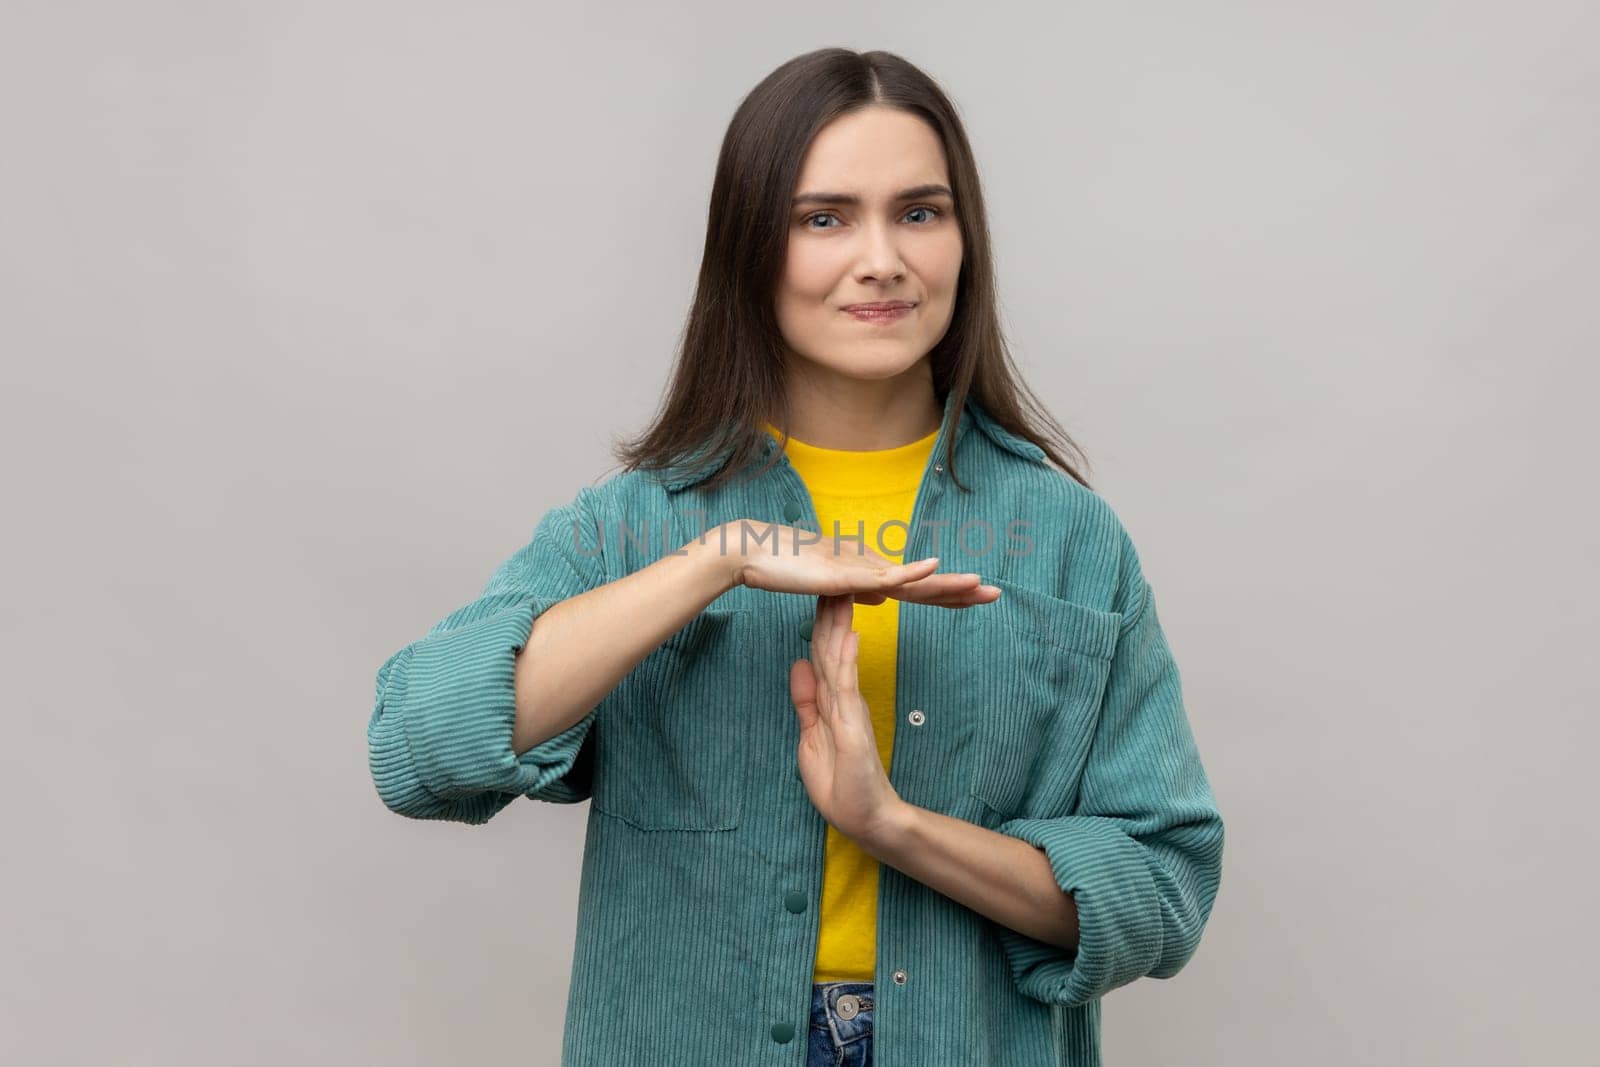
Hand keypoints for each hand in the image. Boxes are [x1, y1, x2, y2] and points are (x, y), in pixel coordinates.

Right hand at [714, 519, 1000, 607]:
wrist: (754, 554)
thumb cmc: (787, 569)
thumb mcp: (830, 587)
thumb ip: (858, 590)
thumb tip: (883, 599)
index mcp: (871, 573)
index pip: (918, 590)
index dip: (948, 595)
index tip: (977, 598)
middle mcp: (873, 566)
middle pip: (924, 584)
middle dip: (961, 591)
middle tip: (996, 594)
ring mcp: (861, 567)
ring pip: (912, 581)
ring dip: (947, 584)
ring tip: (979, 586)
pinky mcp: (846, 573)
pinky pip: (884, 574)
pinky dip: (912, 572)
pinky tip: (936, 567)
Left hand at [789, 593, 907, 841]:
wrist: (867, 817)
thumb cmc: (842, 783)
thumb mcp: (812, 736)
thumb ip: (806, 701)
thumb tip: (798, 664)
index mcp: (834, 697)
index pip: (824, 650)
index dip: (819, 619)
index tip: (816, 587)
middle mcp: (845, 695)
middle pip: (834, 644)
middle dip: (830, 609)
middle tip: (831, 570)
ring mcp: (850, 707)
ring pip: (840, 657)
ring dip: (838, 623)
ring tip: (840, 589)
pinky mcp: (854, 723)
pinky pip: (847, 684)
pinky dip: (845, 658)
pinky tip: (847, 633)